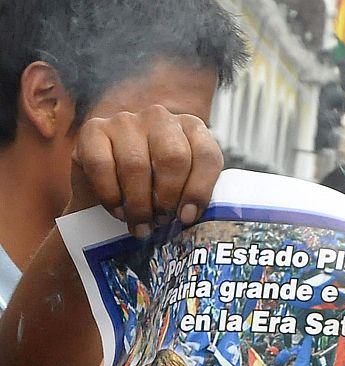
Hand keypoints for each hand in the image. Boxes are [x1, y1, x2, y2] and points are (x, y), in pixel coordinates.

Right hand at [71, 105, 223, 236]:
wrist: (109, 193)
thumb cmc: (153, 194)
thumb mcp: (181, 193)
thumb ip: (193, 197)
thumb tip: (190, 217)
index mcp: (191, 129)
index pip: (206, 155)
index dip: (199, 191)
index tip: (186, 217)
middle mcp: (160, 118)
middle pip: (173, 158)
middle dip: (167, 198)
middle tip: (160, 221)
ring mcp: (126, 120)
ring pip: (136, 165)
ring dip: (138, 204)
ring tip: (139, 224)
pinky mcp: (93, 129)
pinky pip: (102, 165)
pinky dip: (111, 195)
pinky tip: (117, 210)